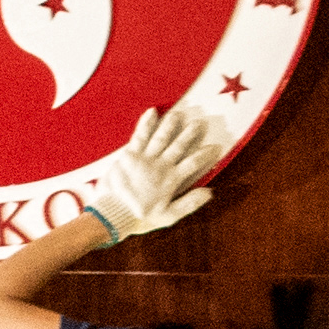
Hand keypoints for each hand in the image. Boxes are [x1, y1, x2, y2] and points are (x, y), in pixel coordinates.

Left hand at [88, 104, 223, 242]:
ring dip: (171, 125)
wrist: (113, 213)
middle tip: (200, 122)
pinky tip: (152, 111)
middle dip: (190, 133)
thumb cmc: (140, 217)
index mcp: (171, 179)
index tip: (215, 147)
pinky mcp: (130, 155)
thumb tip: (209, 193)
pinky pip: (140, 135)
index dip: (205, 155)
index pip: (193, 163)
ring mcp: (145, 158)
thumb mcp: (168, 216)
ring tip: (179, 114)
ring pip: (162, 137)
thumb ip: (189, 203)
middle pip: (179, 145)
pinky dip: (146, 123)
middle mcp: (160, 165)